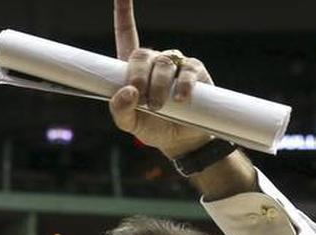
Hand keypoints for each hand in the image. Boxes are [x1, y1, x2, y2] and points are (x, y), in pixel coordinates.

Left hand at [109, 0, 214, 157]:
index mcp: (134, 69)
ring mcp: (175, 64)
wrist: (181, 140)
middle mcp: (154, 61)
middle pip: (141, 55)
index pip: (127, 34)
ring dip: (159, 86)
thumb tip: (127, 92)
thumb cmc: (153, 128)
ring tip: (160, 107)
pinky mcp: (195, 71)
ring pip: (162, 64)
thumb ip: (120, 111)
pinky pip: (187, 71)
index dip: (124, 13)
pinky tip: (180, 99)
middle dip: (138, 77)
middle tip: (141, 99)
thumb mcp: (130, 124)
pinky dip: (181, 86)